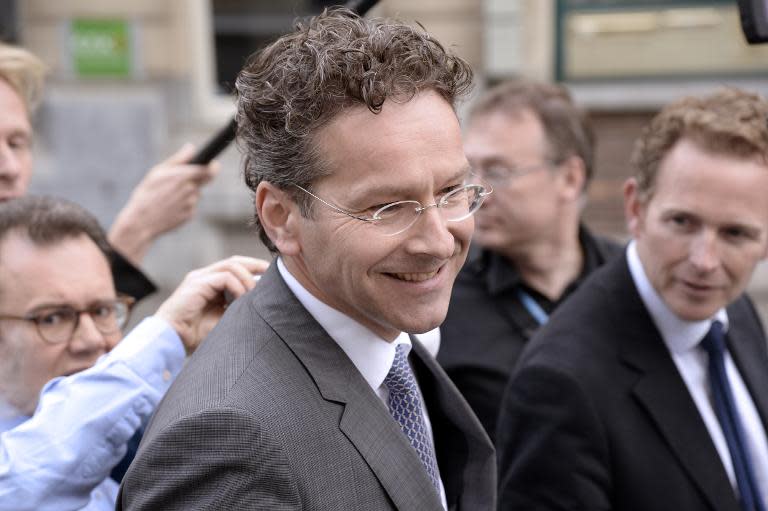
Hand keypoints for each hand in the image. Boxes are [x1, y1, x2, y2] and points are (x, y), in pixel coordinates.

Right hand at [108, 143, 220, 264]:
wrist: (141, 221)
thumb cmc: (147, 193)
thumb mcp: (158, 172)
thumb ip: (178, 159)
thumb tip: (191, 147)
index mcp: (182, 176)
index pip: (208, 170)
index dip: (212, 167)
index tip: (214, 164)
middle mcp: (190, 190)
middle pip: (202, 182)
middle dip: (194, 180)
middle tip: (180, 182)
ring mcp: (191, 204)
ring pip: (195, 194)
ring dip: (187, 193)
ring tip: (168, 197)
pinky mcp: (190, 215)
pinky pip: (191, 206)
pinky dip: (183, 205)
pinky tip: (170, 206)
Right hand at [155, 256, 269, 353]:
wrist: (170, 342)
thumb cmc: (195, 335)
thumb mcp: (224, 319)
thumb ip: (238, 308)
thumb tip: (261, 304)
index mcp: (209, 284)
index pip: (234, 267)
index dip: (253, 269)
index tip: (271, 277)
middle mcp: (204, 277)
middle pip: (235, 261)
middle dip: (255, 265)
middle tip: (271, 274)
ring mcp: (199, 278)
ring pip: (232, 266)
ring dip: (248, 279)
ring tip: (255, 294)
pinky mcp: (196, 283)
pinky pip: (224, 277)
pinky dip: (238, 286)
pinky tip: (242, 299)